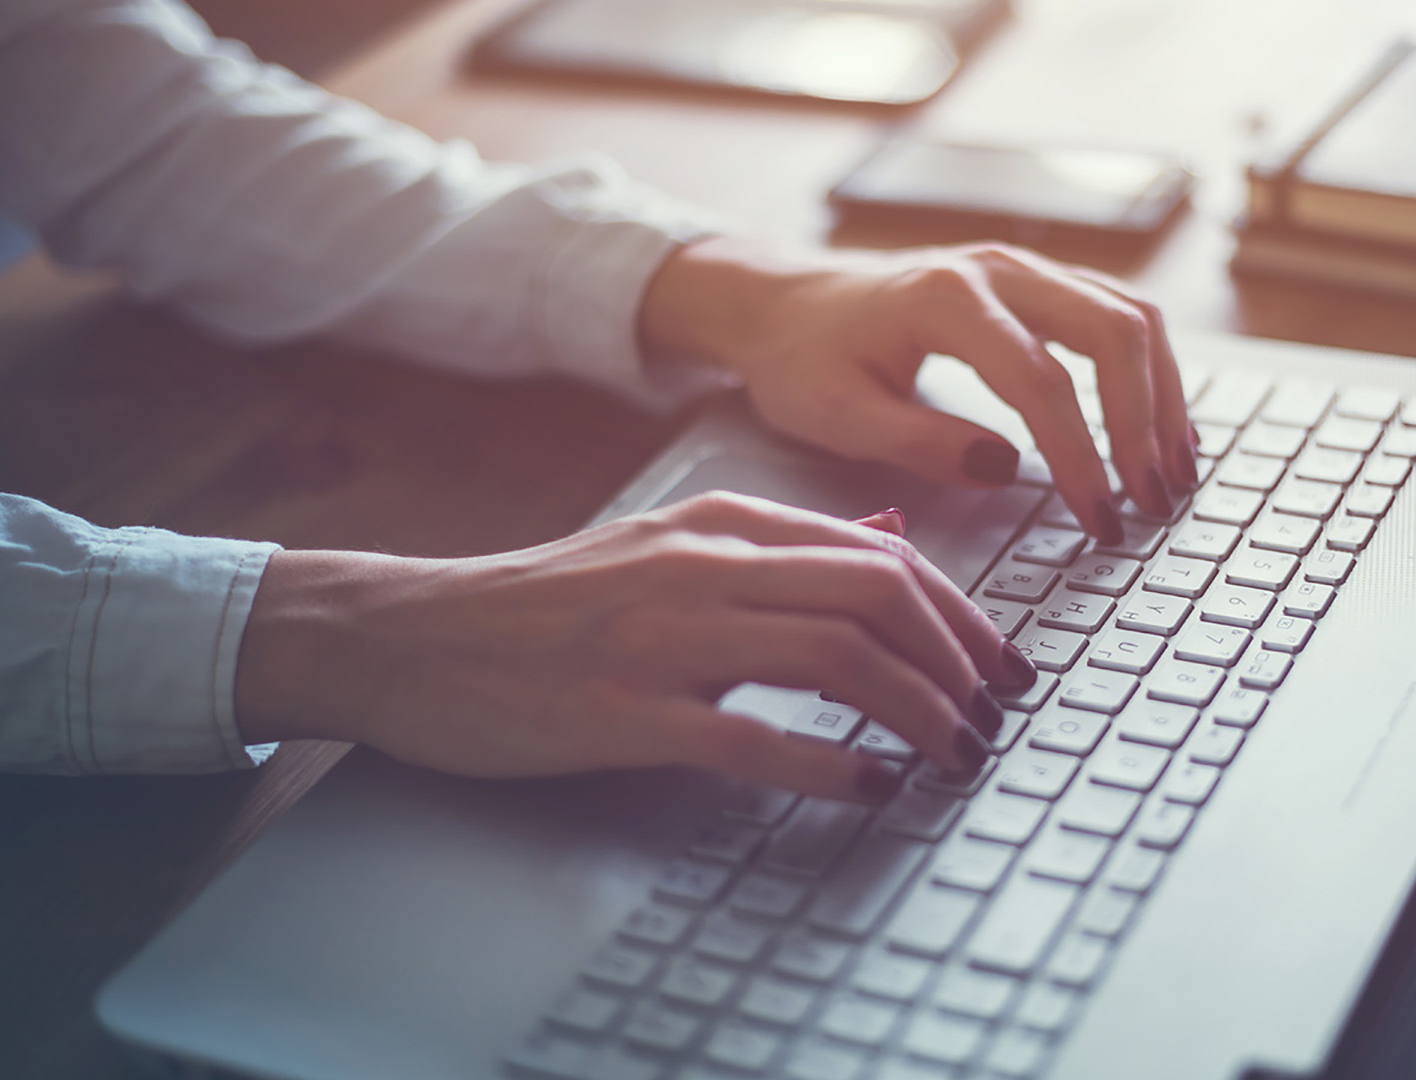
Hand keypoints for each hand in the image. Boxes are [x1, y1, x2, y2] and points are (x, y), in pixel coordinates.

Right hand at [233, 493, 1040, 800]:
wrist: (416, 633)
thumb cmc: (549, 601)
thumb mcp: (668, 545)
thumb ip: (778, 546)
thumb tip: (885, 545)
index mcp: (723, 525)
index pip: (883, 556)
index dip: (960, 616)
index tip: (998, 666)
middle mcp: (706, 568)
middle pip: (878, 598)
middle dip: (959, 660)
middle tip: (994, 716)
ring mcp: (665, 639)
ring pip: (836, 657)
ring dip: (918, 711)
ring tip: (954, 754)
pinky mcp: (624, 712)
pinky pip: (753, 736)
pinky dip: (830, 763)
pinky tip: (871, 785)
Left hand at [639, 238, 1199, 544]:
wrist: (784, 301)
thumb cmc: (804, 358)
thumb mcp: (836, 414)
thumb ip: (918, 442)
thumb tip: (1005, 468)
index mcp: (944, 299)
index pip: (1041, 380)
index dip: (1080, 455)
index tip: (1099, 517)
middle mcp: (997, 268)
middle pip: (1112, 331)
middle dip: (1144, 422)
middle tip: (1152, 500)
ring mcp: (1024, 268)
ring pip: (1130, 316)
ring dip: (1163, 394)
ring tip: (1174, 473)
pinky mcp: (1037, 284)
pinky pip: (1118, 315)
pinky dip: (1151, 372)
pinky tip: (1160, 429)